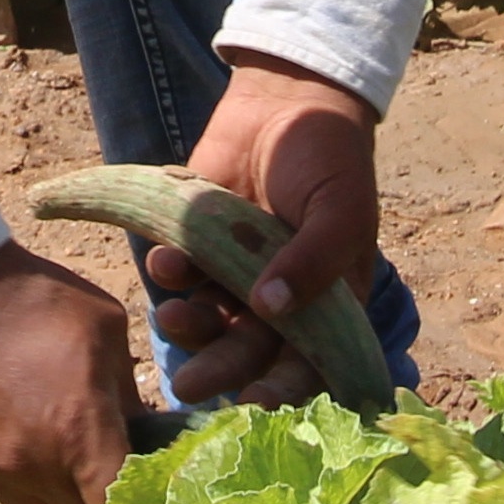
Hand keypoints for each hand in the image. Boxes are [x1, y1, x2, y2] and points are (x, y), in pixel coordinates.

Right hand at [0, 242, 143, 503]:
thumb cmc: (33, 297)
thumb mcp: (105, 328)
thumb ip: (129, 391)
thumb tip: (142, 430)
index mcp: (79, 432)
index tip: (158, 491)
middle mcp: (36, 466)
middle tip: (125, 476)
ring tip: (82, 469)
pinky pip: (13, 500)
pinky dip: (37, 490)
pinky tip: (43, 450)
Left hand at [147, 50, 381, 407]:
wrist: (286, 101)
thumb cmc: (330, 160)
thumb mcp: (339, 210)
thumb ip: (313, 260)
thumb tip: (273, 309)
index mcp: (326, 302)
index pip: (308, 362)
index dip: (283, 388)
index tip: (255, 402)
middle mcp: (279, 299)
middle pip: (249, 351)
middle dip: (220, 370)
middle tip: (187, 385)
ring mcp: (236, 273)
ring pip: (210, 321)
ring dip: (189, 328)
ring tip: (171, 318)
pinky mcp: (200, 245)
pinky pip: (182, 275)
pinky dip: (171, 276)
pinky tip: (164, 263)